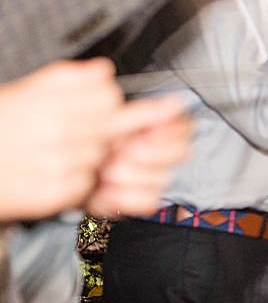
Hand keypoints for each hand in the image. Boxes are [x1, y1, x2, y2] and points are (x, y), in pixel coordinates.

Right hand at [0, 60, 125, 220]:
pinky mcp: (52, 195)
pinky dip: (78, 179)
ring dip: (91, 153)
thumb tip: (104, 70)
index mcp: (49, 105)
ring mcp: (56, 166)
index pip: (108, 96)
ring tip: (62, 149)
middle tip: (81, 129)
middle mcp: (56, 135)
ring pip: (102, 156)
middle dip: (103, 126)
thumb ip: (66, 78)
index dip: (106, 99)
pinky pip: (86, 184)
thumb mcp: (20, 92)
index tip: (97, 103)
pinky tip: (56, 170)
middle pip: (112, 127)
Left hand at [85, 96, 192, 217]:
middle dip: (154, 154)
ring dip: (134, 176)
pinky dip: (127, 198)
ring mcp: (147, 175)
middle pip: (180, 152)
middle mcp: (154, 150)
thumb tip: (174, 102)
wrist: (49, 170)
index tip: (149, 132)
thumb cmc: (74, 139)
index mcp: (150, 126)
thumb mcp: (103, 117)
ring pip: (163, 178)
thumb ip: (141, 110)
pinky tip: (107, 191)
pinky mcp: (136, 198)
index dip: (170, 130)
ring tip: (106, 172)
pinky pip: (149, 201)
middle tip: (126, 152)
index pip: (183, 126)